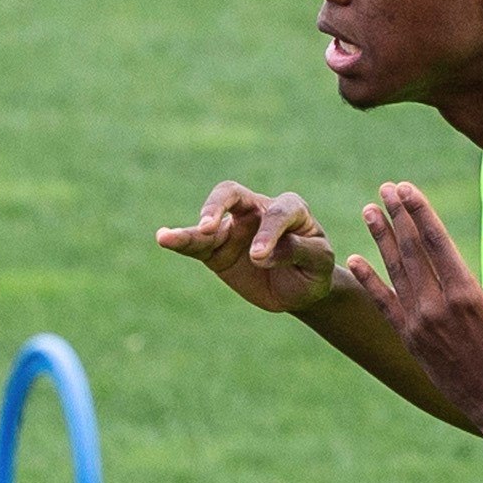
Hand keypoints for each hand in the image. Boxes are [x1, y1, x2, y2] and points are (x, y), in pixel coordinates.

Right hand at [156, 181, 338, 313]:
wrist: (301, 289)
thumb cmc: (314, 269)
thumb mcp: (318, 262)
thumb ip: (297, 251)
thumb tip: (262, 252)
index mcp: (290, 209)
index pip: (277, 212)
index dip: (268, 232)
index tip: (259, 257)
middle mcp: (258, 210)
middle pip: (232, 193)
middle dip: (218, 206)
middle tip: (209, 228)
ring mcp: (234, 227)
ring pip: (210, 217)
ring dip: (193, 226)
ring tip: (168, 237)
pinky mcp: (217, 247)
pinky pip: (196, 242)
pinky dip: (179, 240)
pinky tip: (163, 238)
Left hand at [349, 181, 482, 436]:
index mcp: (466, 294)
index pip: (436, 242)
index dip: (420, 212)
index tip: (406, 188)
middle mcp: (436, 306)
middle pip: (411, 250)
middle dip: (398, 216)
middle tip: (385, 188)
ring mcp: (419, 323)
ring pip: (395, 271)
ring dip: (381, 239)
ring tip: (369, 210)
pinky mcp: (410, 338)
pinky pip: (384, 304)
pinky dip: (369, 281)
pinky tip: (356, 260)